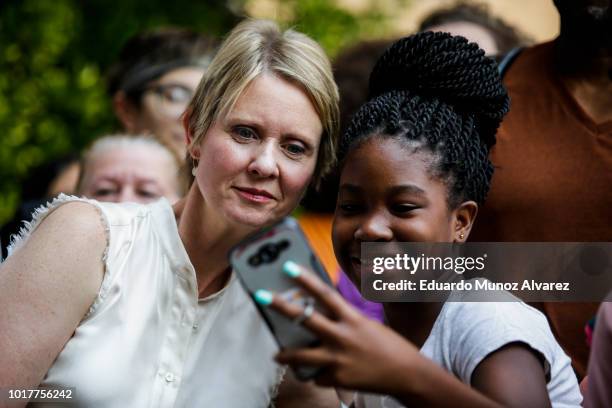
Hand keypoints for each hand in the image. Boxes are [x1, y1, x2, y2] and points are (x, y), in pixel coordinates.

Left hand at [254, 261, 423, 395]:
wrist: (407, 374)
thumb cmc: (387, 346)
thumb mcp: (365, 326)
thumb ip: (342, 321)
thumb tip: (317, 318)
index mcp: (352, 318)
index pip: (325, 293)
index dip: (305, 278)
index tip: (287, 266)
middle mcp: (343, 336)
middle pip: (305, 319)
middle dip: (280, 306)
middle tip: (261, 296)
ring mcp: (338, 358)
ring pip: (301, 355)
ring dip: (286, 354)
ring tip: (277, 354)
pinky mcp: (338, 378)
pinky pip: (318, 376)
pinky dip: (318, 374)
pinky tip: (322, 373)